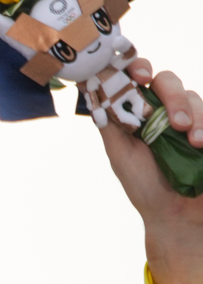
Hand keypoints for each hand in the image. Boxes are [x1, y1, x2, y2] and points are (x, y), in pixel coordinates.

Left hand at [100, 58, 202, 283]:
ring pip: (194, 96)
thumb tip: (90, 87)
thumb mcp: (120, 154)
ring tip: (194, 142)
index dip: (138, 68)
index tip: (138, 78)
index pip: (138, 76)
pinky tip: (201, 143)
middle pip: (169, 81)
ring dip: (194, 115)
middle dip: (172, 97)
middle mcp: (165, 109)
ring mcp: (191, 117)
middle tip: (174, 124)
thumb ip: (111, 122)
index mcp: (139, 111)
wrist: (175, 215)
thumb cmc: (145, 185)